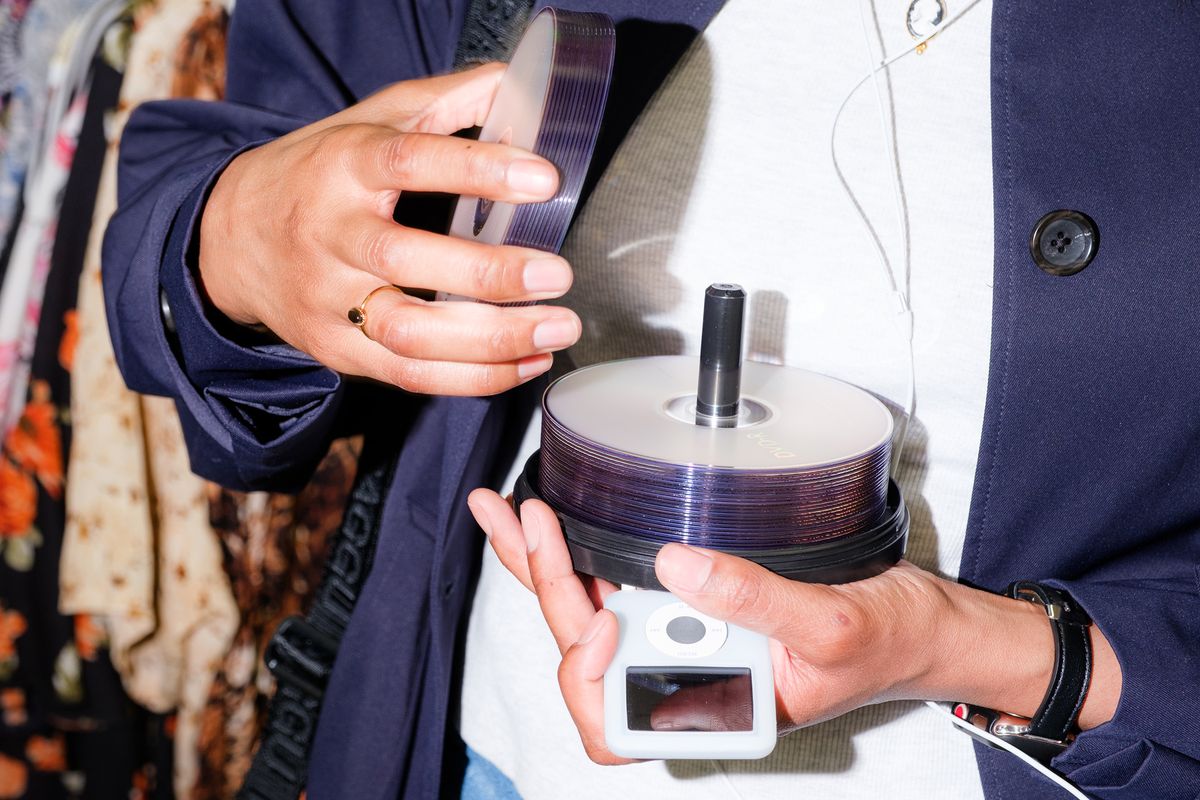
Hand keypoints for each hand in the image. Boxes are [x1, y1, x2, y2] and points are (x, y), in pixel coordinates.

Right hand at [199, 64, 580, 395]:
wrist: (230, 239)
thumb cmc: (321, 172)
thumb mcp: (372, 119)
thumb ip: (447, 101)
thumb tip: (518, 85)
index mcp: (343, 166)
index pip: (408, 162)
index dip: (477, 170)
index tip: (543, 179)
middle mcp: (329, 234)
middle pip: (402, 259)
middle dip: (487, 274)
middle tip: (557, 274)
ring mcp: (328, 299)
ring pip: (407, 333)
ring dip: (489, 341)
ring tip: (556, 329)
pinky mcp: (336, 350)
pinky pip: (408, 375)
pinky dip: (474, 378)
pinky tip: (527, 361)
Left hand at [467, 490, 1121, 764]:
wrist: (924, 625)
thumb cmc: (889, 644)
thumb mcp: (829, 625)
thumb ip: (755, 601)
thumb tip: (675, 565)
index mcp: (716, 708)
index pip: (620, 720)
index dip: (594, 674)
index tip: (610, 612)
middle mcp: (689, 680)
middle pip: (587, 653)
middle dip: (543, 585)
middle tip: (524, 520)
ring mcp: (686, 642)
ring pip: (589, 615)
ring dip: (540, 564)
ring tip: (509, 513)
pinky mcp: (693, 603)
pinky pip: (620, 585)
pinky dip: (575, 553)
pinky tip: (550, 520)